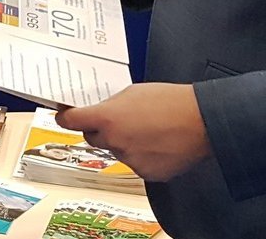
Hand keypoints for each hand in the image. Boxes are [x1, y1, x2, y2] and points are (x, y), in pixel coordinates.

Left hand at [55, 83, 211, 180]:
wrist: (202, 122)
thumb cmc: (172, 101)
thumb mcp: (133, 91)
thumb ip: (111, 104)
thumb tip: (101, 110)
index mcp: (108, 118)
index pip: (72, 121)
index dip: (65, 117)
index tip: (63, 116)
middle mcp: (114, 141)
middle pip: (93, 138)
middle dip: (100, 129)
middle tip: (118, 120)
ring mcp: (130, 160)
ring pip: (116, 151)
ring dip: (124, 142)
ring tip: (147, 129)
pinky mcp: (146, 173)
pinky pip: (135, 164)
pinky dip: (141, 155)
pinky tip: (156, 143)